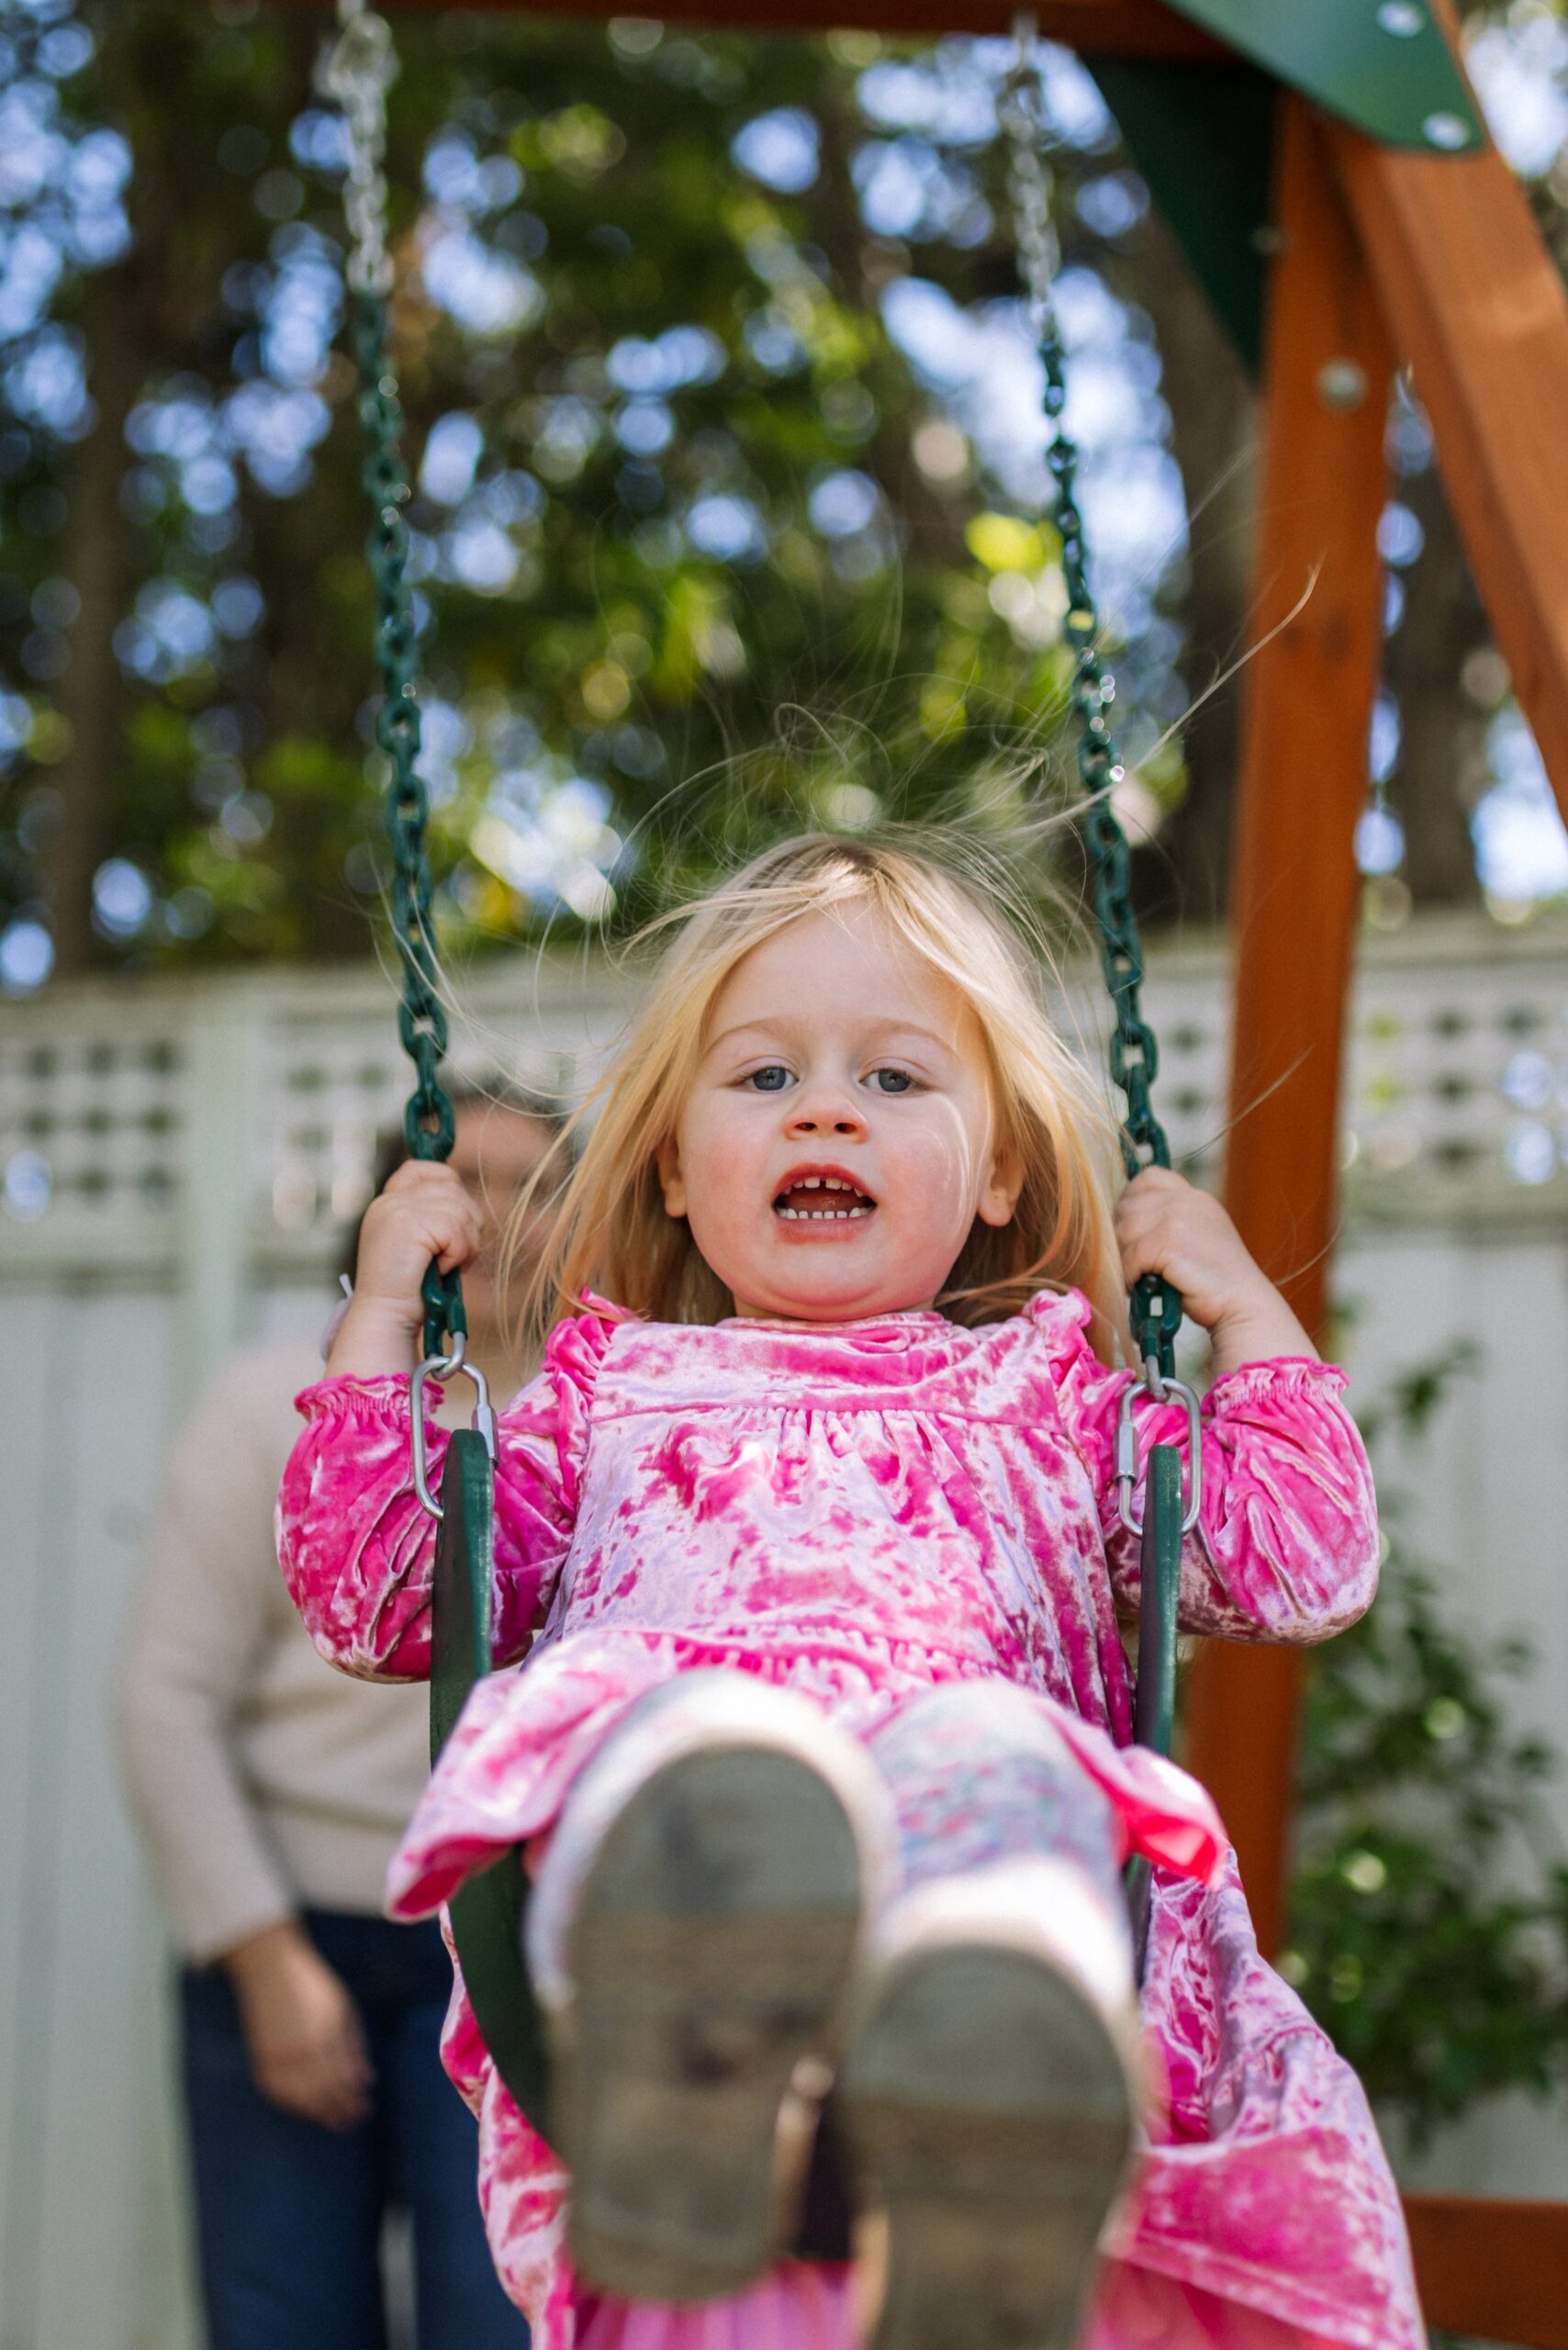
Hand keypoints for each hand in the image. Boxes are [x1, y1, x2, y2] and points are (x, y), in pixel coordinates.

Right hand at [224, 1921, 373, 2131]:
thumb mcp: (343, 2010)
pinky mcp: (260, 2059)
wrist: (270, 1969)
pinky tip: (304, 2108)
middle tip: (352, 2122)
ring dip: (317, 2114)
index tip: (365, 2111)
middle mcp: (300, 2054)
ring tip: (332, 2120)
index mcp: (324, 2040)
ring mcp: (277, 2059)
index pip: (342, 2084)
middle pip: (322, 2097)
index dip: (353, 2102)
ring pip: (298, 2101)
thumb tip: (366, 2081)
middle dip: (339, 2113)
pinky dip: (292, 2105)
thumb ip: (354, 2047)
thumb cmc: (312, 1985)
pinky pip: (277, 2094)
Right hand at [328, 1159, 482, 1377]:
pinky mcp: (407, 1223)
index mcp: (388, 1203)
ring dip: (465, 1244)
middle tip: (452, 1256)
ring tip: (444, 1266)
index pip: (426, 1170)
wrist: (385, 1317)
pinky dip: (458, 1254)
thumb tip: (467, 1204)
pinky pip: (457, 1230)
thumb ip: (434, 1218)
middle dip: (466, 1224)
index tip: (453, 1222)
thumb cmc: (408, 1292)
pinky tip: (439, 1270)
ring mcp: (396, 1209)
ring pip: (460, 1209)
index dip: (449, 1187)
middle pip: (453, 1189)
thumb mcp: (419, 1245)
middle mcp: (389, 1200)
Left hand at [1113, 1167, 1314, 1376]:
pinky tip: (1142, 1288)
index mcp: (1194, 1198)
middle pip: (1127, 1206)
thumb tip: (1123, 1224)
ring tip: (1139, 1278)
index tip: (1134, 1232)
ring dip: (1125, 1259)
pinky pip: (1130, 1256)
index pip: (1149, 1178)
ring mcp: (1177, 1217)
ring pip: (1124, 1231)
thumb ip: (1170, 1222)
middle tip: (1134, 1264)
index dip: (1132, 1201)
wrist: (1242, 1304)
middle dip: (1123, 1237)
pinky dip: (1130, 1276)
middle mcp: (1186, 1200)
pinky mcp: (1169, 1240)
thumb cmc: (1215, 1283)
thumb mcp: (1196, 1238)